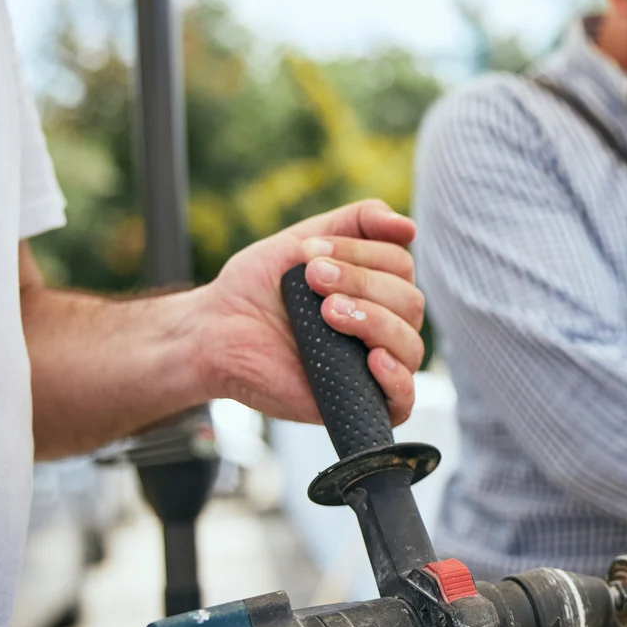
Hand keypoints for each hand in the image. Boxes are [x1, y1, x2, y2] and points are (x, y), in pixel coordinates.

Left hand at [192, 200, 423, 424]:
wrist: (215, 332)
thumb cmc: (258, 290)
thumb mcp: (305, 241)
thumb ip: (356, 223)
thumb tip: (409, 227)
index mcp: (376, 290)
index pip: (401, 266)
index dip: (362, 255)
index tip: (311, 256)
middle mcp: (384, 327)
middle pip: (410, 303)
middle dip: (363, 284)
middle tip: (314, 280)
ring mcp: (373, 367)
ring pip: (410, 346)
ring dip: (375, 323)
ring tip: (327, 313)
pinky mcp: (358, 403)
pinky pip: (404, 400)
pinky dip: (396, 379)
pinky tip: (373, 360)